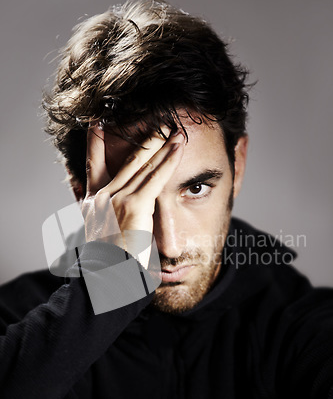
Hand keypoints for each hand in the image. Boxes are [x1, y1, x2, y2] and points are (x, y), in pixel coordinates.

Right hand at [81, 126, 184, 267]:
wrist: (106, 278)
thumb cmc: (107, 265)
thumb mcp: (98, 238)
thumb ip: (100, 220)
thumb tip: (108, 218)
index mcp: (91, 203)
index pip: (92, 164)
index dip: (94, 142)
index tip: (97, 122)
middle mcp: (101, 196)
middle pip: (124, 160)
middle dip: (142, 138)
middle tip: (155, 121)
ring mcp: (116, 199)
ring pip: (142, 165)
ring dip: (161, 145)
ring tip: (173, 129)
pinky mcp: (134, 206)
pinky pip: (155, 178)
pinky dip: (169, 161)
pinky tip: (178, 148)